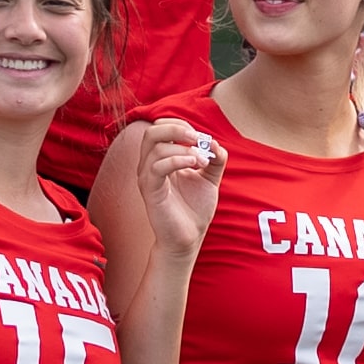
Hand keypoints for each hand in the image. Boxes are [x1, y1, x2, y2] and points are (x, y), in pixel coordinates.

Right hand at [142, 122, 225, 254]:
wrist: (188, 237)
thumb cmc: (194, 209)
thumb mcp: (209, 178)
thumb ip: (215, 159)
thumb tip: (217, 144)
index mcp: (161, 158)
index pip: (161, 127)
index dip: (181, 125)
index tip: (203, 138)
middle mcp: (149, 165)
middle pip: (152, 131)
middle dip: (177, 129)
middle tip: (199, 139)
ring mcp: (147, 177)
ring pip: (154, 146)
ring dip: (184, 148)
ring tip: (203, 161)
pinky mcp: (150, 190)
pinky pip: (157, 166)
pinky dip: (177, 159)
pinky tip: (195, 165)